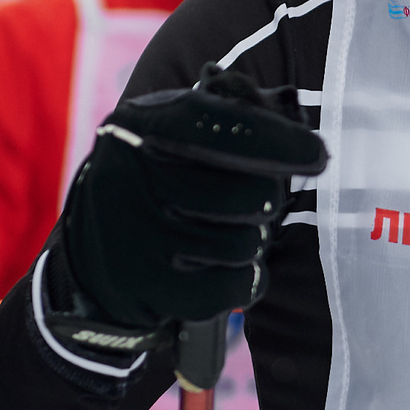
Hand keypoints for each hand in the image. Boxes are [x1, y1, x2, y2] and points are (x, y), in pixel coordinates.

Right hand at [53, 68, 327, 330]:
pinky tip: (217, 271)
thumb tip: (298, 123)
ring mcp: (141, 235)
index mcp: (143, 124)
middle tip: (248, 207)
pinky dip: (243, 282)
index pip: (222, 125)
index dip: (278, 141)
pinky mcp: (152, 287)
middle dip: (264, 203)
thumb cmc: (154, 188)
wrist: (93, 264)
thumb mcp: (166, 138)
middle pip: (254, 193)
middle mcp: (136, 175)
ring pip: (248, 243)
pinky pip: (237, 285)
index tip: (317, 154)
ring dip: (249, 244)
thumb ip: (223, 122)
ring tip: (219, 238)